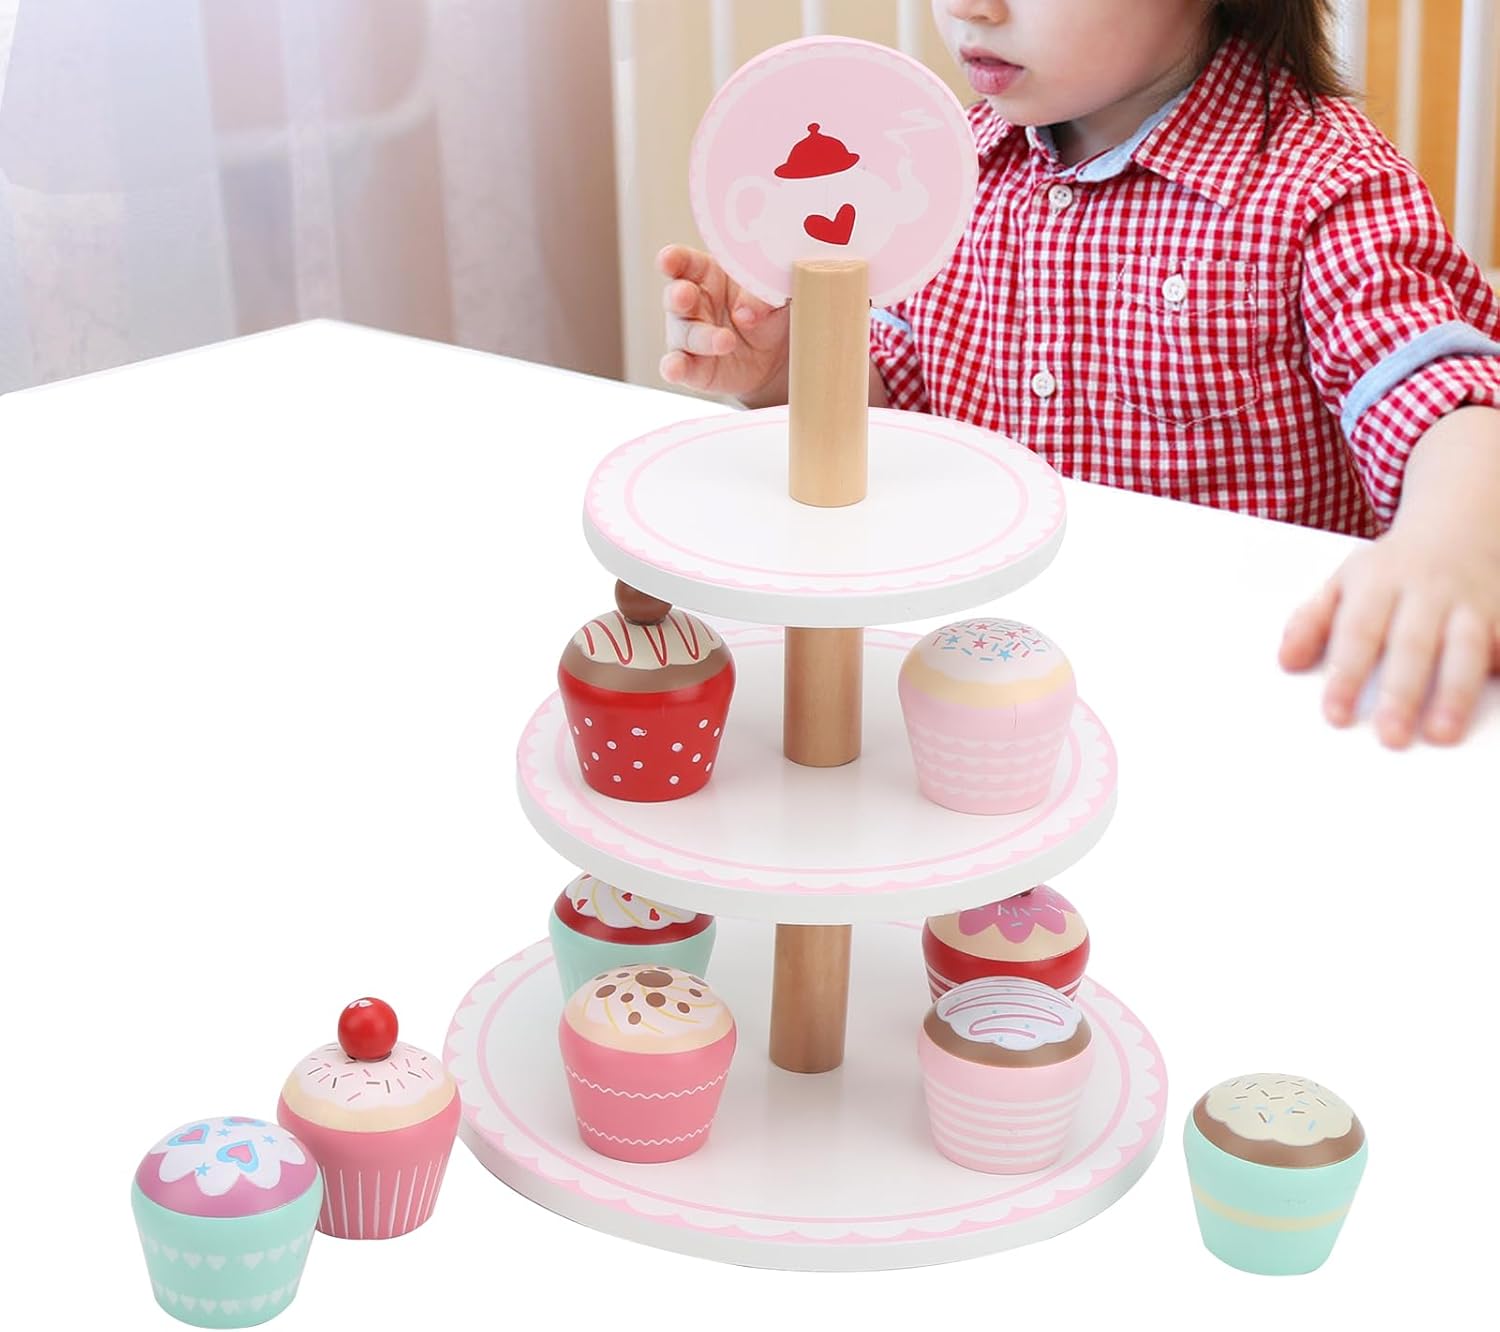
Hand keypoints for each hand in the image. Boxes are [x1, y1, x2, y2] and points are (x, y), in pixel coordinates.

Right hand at [657, 245, 789, 403]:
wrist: (774, 356)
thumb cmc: (767, 313)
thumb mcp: (775, 297)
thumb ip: (762, 298)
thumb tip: (746, 313)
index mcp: (708, 274)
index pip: (684, 262)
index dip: (673, 259)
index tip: (668, 259)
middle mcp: (692, 303)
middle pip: (675, 296)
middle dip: (678, 295)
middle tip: (686, 295)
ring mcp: (688, 335)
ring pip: (683, 334)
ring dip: (700, 337)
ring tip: (727, 341)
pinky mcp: (691, 367)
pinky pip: (675, 366)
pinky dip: (673, 368)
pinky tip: (675, 370)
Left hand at [1279, 523, 1499, 746]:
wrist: (1460, 524)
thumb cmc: (1392, 568)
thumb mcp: (1344, 583)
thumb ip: (1312, 622)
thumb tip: (1287, 660)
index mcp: (1378, 583)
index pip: (1357, 632)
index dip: (1347, 675)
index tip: (1336, 715)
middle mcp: (1426, 591)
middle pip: (1412, 644)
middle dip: (1402, 693)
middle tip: (1391, 737)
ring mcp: (1470, 602)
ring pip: (1465, 648)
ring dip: (1454, 693)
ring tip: (1441, 734)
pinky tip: (1490, 694)